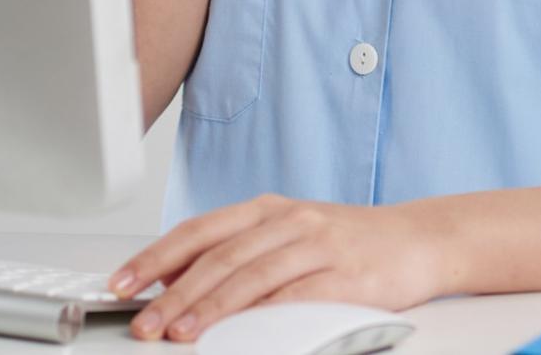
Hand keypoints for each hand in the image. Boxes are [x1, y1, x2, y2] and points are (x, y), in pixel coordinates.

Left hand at [107, 193, 447, 341]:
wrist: (421, 239)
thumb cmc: (349, 242)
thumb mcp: (289, 235)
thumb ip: (239, 253)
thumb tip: (175, 281)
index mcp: (268, 209)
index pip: (198, 231)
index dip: (155, 257)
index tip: (120, 284)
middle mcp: (289, 220)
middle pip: (218, 256)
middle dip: (172, 292)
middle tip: (142, 322)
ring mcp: (319, 244)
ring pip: (251, 274)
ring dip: (209, 306)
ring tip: (178, 332)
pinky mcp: (346, 275)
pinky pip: (296, 295)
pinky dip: (262, 315)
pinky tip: (239, 332)